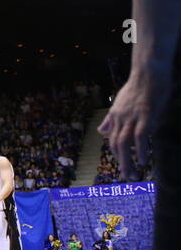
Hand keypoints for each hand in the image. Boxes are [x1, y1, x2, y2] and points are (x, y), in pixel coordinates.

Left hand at [100, 64, 171, 178]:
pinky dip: (140, 150)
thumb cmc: (138, 86)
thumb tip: (101, 131)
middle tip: (125, 177)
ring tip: (132, 174)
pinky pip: (140, 136)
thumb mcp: (120, 102)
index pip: (112, 139)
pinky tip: (143, 161)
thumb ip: (111, 118)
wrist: (148, 72)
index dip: (116, 153)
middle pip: (116, 145)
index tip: (122, 165)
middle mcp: (120, 118)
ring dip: (128, 161)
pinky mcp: (144, 115)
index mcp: (115, 116)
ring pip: (125, 143)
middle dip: (120, 162)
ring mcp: (131, 117)